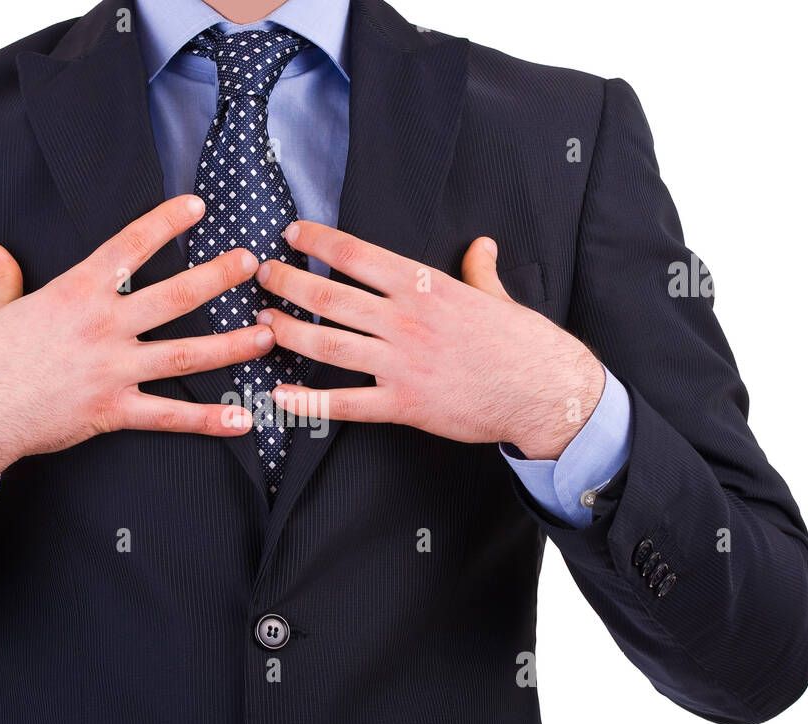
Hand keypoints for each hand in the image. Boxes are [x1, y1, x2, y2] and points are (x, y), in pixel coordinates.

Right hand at [0, 195, 273, 511]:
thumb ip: (2, 278)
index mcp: (76, 292)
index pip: (129, 246)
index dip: (166, 222)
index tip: (197, 205)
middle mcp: (103, 326)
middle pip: (175, 296)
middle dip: (218, 277)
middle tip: (252, 263)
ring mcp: (112, 369)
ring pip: (185, 354)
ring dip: (231, 345)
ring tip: (267, 335)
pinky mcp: (112, 410)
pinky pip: (169, 416)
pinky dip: (209, 419)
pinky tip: (243, 418)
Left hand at [253, 222, 604, 459]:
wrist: (547, 392)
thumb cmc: (525, 344)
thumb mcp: (498, 296)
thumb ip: (479, 271)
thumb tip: (480, 246)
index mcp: (425, 287)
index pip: (357, 256)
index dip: (318, 242)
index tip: (293, 234)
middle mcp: (405, 320)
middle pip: (329, 296)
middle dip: (287, 283)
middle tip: (261, 275)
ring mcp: (401, 363)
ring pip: (327, 344)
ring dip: (287, 332)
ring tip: (260, 322)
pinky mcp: (404, 404)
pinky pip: (345, 403)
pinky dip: (307, 402)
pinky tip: (279, 396)